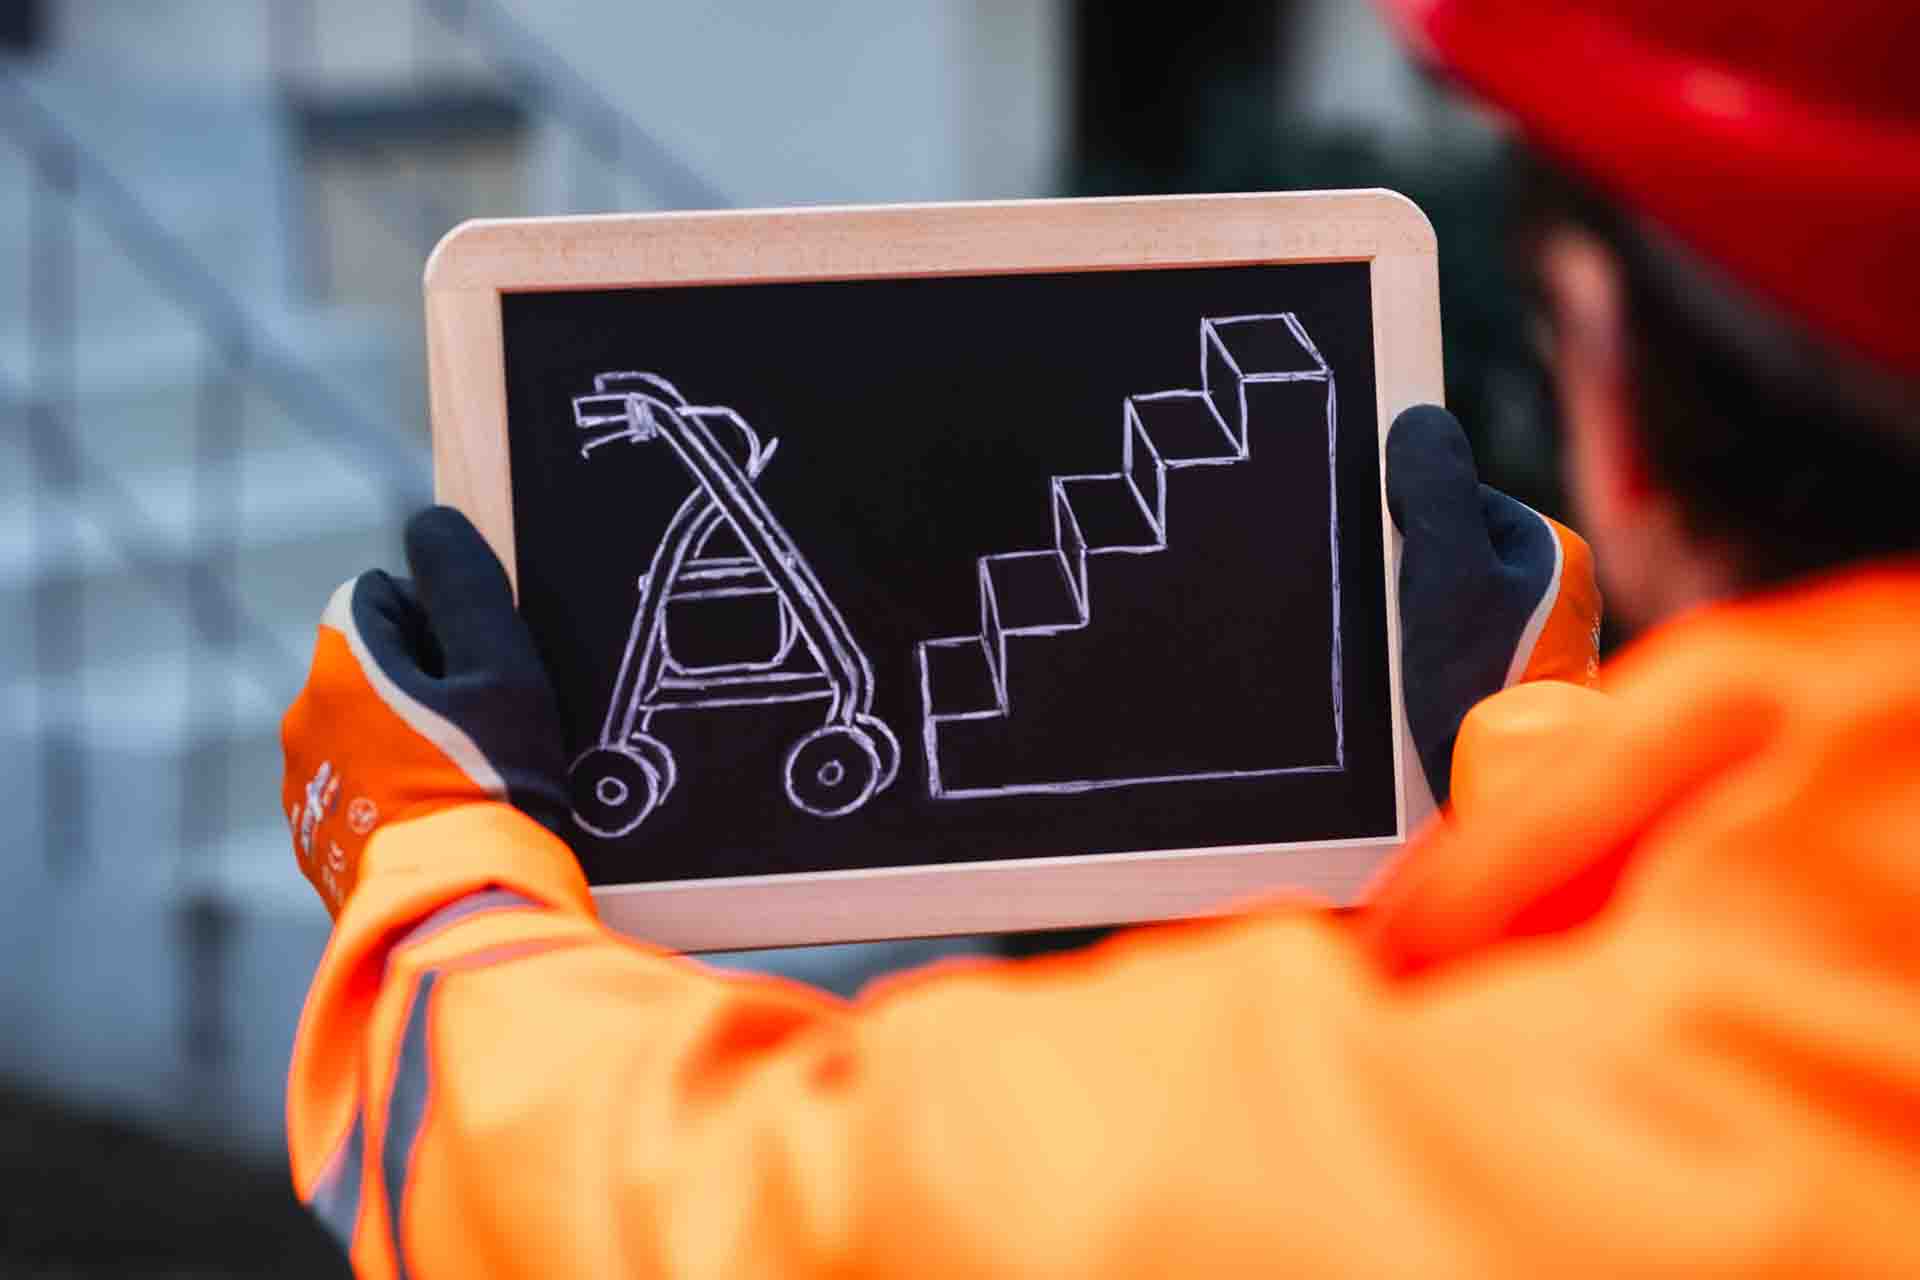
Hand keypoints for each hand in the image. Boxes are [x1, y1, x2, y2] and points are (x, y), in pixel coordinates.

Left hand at [281, 506, 568, 915]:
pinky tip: (443, 824)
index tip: (482, 676)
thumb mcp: (502, 672)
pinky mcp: (315, 843)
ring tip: (467, 786)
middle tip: (485, 735)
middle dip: (424, 684)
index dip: (443, 623)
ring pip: (364, 728)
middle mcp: (302, 719)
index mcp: (339, 665)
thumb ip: (466, 586)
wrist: (463, 914)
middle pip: (372, 665)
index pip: (381, 596)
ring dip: (408, 739)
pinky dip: (394, 793)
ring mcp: (300, 787)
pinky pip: (357, 789)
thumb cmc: (493, 784)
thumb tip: (431, 524)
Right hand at [1386, 405, 1601, 806]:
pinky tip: (1415, 698)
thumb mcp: (1445, 570)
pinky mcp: (1507, 693)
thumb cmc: (1479, 688)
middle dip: (1409, 583)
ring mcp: (1535, 646)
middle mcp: (1557, 595)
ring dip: (1412, 632)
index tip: (1395, 570)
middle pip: (1446, 556)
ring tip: (1408, 670)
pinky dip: (1421, 671)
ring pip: (1444, 609)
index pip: (1455, 502)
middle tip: (1398, 626)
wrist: (1495, 801)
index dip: (1408, 529)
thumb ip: (1435, 486)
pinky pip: (1447, 656)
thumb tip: (1420, 422)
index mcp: (1554, 552)